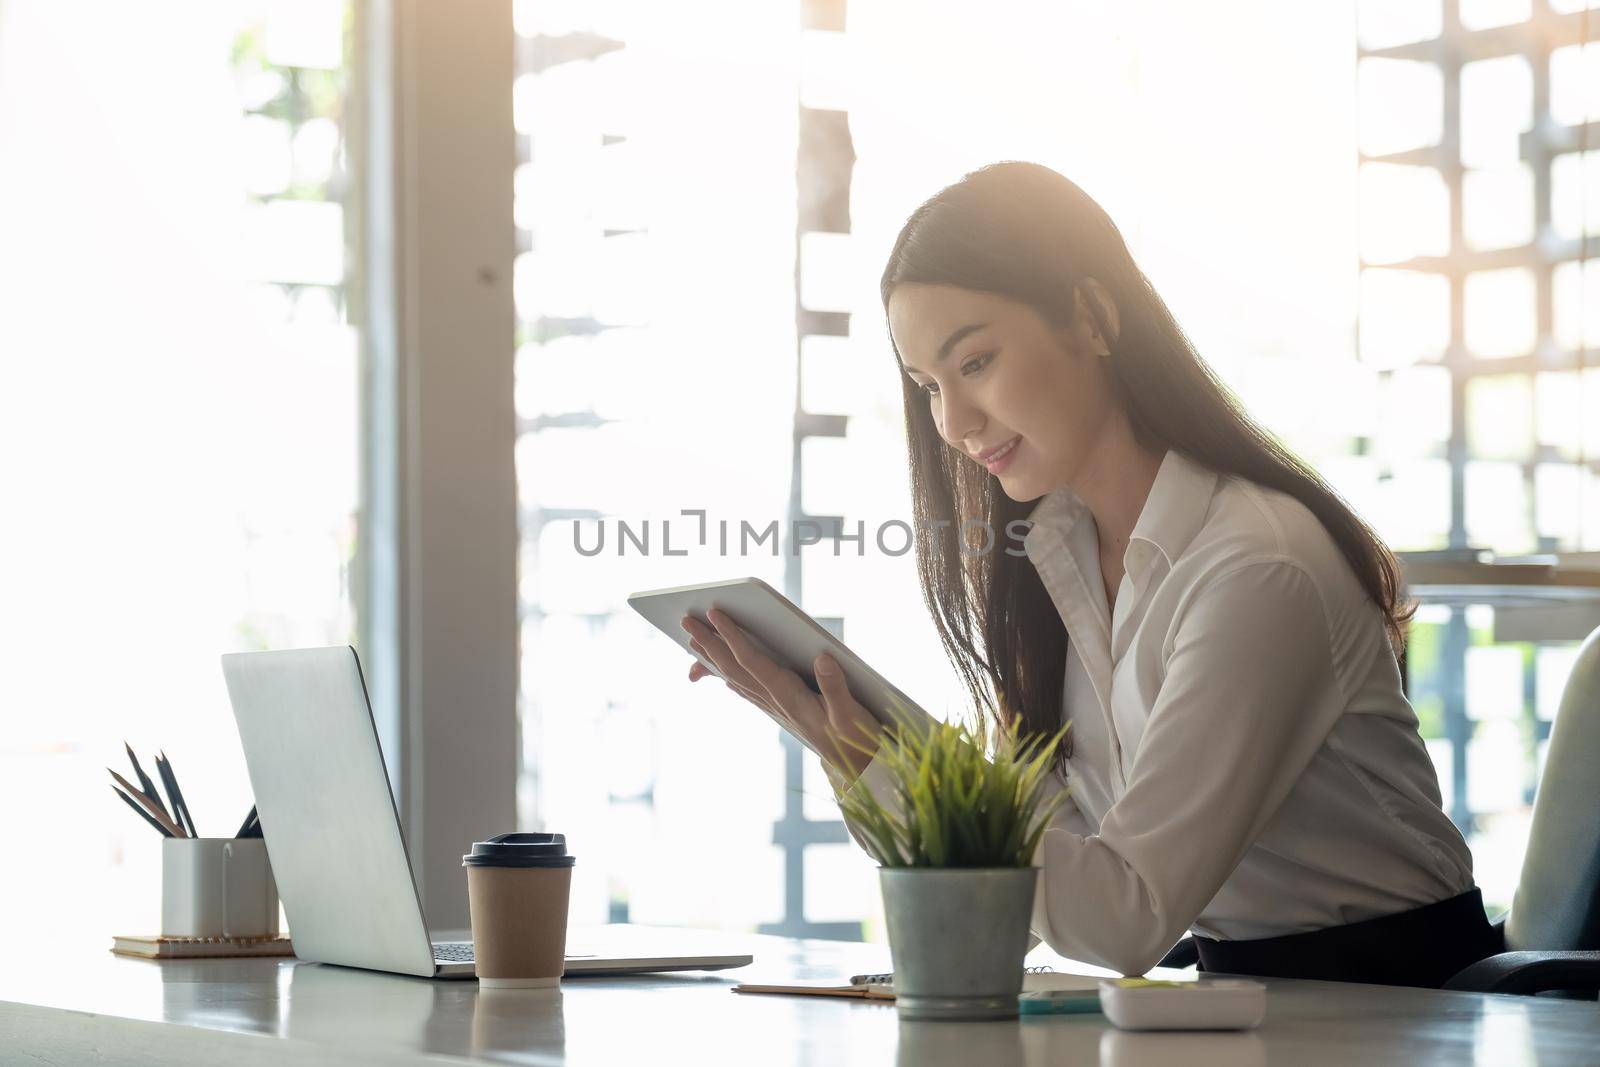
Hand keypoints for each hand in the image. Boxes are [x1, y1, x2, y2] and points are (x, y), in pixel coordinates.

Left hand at [682, 608, 881, 777]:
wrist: (857, 769)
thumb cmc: (855, 740)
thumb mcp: (851, 714)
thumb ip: (836, 687)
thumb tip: (822, 659)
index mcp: (789, 696)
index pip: (752, 661)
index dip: (732, 637)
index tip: (715, 614)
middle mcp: (776, 701)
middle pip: (734, 668)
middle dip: (709, 643)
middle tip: (686, 620)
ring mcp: (776, 708)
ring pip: (736, 679)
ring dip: (713, 659)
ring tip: (693, 641)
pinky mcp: (783, 712)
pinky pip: (748, 691)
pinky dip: (731, 678)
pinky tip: (724, 675)